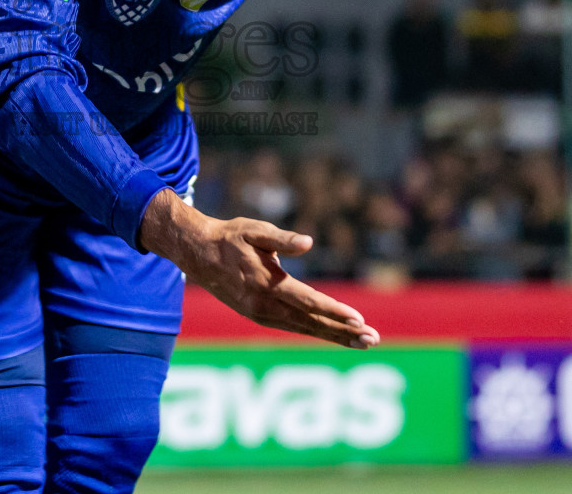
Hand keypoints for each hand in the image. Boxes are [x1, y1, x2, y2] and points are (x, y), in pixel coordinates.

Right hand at [139, 188, 379, 348]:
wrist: (198, 254)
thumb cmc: (231, 237)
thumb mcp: (255, 231)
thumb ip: (283, 239)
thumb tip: (308, 242)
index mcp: (267, 284)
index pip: (308, 301)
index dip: (335, 311)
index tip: (359, 319)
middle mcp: (265, 306)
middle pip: (311, 321)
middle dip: (344, 331)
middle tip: (373, 339)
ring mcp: (261, 314)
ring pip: (304, 328)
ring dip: (335, 335)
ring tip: (363, 341)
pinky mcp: (259, 316)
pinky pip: (294, 326)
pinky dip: (317, 331)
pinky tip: (335, 334)